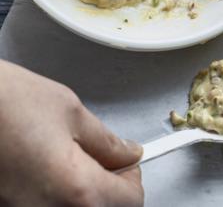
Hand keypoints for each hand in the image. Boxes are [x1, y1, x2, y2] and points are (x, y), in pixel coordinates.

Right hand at [0, 60, 143, 205]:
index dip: (132, 177)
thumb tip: (127, 153)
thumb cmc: (3, 103)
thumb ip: (105, 141)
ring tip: (63, 160)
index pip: (131, 200)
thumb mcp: (69, 112)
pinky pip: (43, 205)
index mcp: (76, 188)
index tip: (125, 161)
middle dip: (107, 187)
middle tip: (97, 159)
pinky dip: (51, 194)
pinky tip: (40, 170)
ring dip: (79, 192)